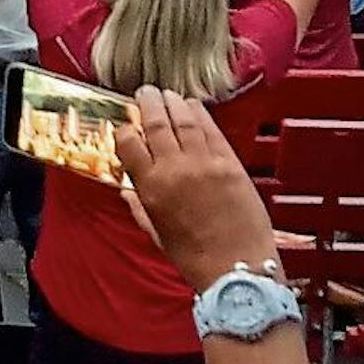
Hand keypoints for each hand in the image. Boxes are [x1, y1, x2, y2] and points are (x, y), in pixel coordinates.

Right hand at [116, 89, 277, 292]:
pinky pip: (212, 130)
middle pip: (156, 122)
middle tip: (145, 93)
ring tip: (167, 94)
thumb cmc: (196, 259)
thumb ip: (140, 208)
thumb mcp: (157, 234)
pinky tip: (194, 106)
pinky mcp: (231, 165)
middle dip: (147, 103)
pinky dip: (200, 114)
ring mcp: (204, 164)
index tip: (126, 125)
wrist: (239, 271)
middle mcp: (175, 169)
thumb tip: (128, 192)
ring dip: (173, 102)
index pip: (128, 142)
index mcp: (152, 187)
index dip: (125, 128)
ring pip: (183, 119)